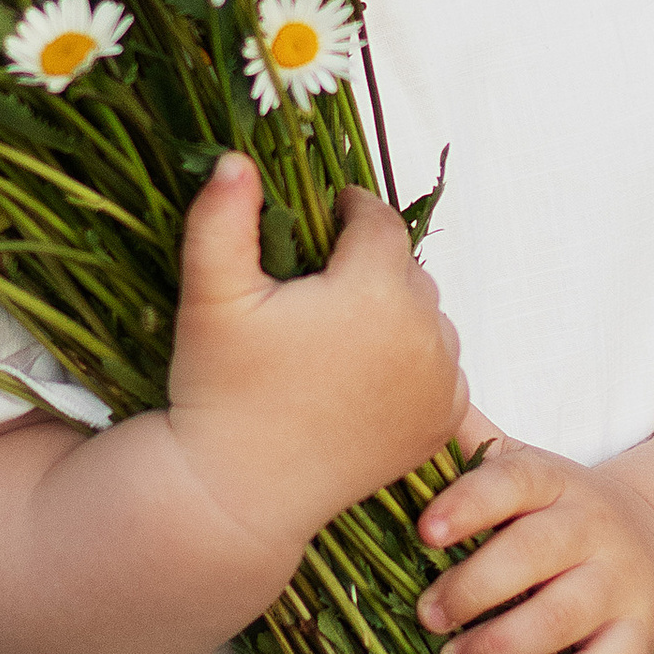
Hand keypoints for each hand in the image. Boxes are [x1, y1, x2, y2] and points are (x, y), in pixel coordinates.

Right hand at [167, 154, 467, 565]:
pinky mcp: (443, 423)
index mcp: (375, 290)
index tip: (326, 215)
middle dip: (370, 264)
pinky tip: (366, 370)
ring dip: (396, 309)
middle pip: (407, 268)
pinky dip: (415, 360)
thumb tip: (235, 158)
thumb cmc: (219, 389)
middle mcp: (424, 333)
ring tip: (343, 326)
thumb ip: (221, 218)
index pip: (378, 220)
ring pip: (428, 315)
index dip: (351, 210)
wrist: (241, 494)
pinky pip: (442, 367)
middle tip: (321, 281)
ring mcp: (441, 383)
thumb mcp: (210, 297)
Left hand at [413, 411, 653, 653]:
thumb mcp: (528, 473)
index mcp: (555, 482)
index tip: (424, 532)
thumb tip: (411, 392)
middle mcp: (592, 528)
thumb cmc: (564, 516)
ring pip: (564, 615)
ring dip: (502, 644)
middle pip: (533, 552)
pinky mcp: (639, 637)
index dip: (468, 504)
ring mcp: (621, 584)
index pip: (513, 481)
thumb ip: (473, 448)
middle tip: (426, 615)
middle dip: (472, 588)